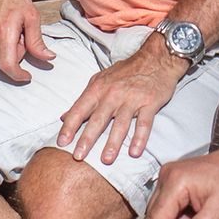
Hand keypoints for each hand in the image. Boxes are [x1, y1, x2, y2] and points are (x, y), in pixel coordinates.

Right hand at [0, 0, 54, 83]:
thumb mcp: (32, 16)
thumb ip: (38, 41)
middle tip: (21, 34)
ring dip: (6, 46)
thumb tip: (47, 58)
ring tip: (8, 27)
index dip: (18, 75)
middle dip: (16, 52)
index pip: (8, 65)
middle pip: (5, 59)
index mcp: (4, 32)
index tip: (27, 76)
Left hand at [56, 39, 185, 164]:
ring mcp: (132, 99)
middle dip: (87, 139)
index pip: (80, 109)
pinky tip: (134, 152)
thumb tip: (64, 117)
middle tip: (78, 156)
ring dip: (113, 143)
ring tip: (106, 160)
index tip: (62, 142)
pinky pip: (144, 123)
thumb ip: (84, 99)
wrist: (156, 58)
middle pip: (98, 120)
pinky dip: (139, 138)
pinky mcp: (149, 103)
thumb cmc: (126, 71)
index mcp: (98, 88)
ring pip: (120, 124)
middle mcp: (113, 94)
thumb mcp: (100, 80)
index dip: (70, 126)